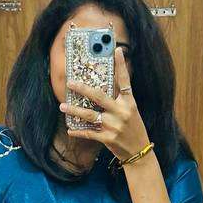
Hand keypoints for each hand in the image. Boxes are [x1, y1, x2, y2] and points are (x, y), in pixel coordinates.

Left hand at [60, 46, 148, 163]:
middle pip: (99, 96)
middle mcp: (121, 112)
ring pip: (89, 115)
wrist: (139, 152)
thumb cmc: (134, 130)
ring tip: (63, 106)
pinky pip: (89, 133)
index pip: (125, 80)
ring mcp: (114, 125)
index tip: (117, 50)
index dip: (121, 65)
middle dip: (83, 88)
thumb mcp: (132, 112)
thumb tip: (102, 90)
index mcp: (129, 102)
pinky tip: (70, 129)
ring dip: (74, 110)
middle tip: (70, 83)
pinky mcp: (108, 138)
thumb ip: (119, 100)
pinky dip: (78, 131)